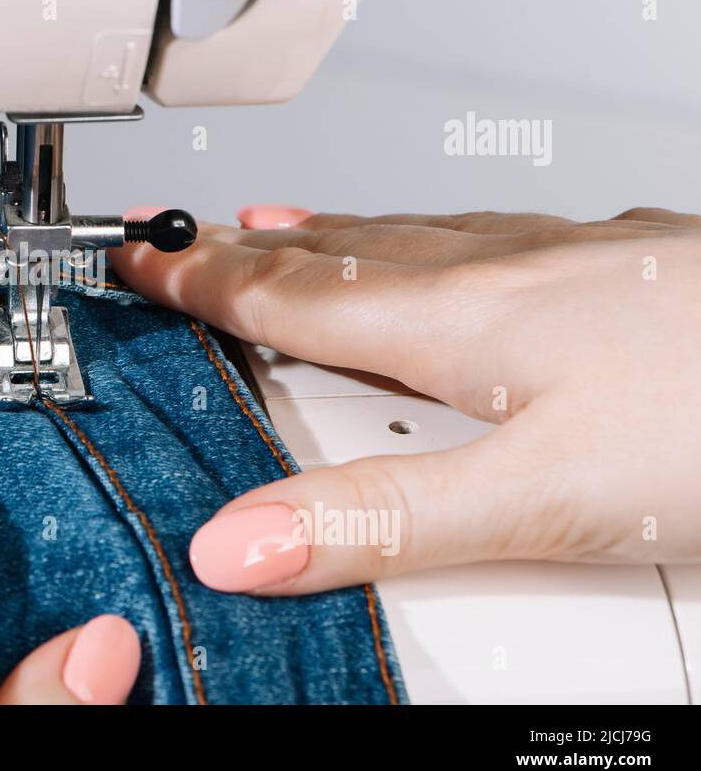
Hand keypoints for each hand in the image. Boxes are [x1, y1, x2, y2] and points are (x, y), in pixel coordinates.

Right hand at [110, 207, 700, 593]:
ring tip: (289, 226)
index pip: (293, 296)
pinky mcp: (628, 265)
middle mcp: (505, 272)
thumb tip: (240, 544)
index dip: (205, 283)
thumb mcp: (542, 497)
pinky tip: (464, 247)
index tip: (142, 263)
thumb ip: (383, 521)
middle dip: (254, 249)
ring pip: (419, 240)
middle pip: (344, 255)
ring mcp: (570, 260)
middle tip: (191, 237)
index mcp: (461, 321)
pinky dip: (431, 241)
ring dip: (337, 236)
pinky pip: (490, 238)